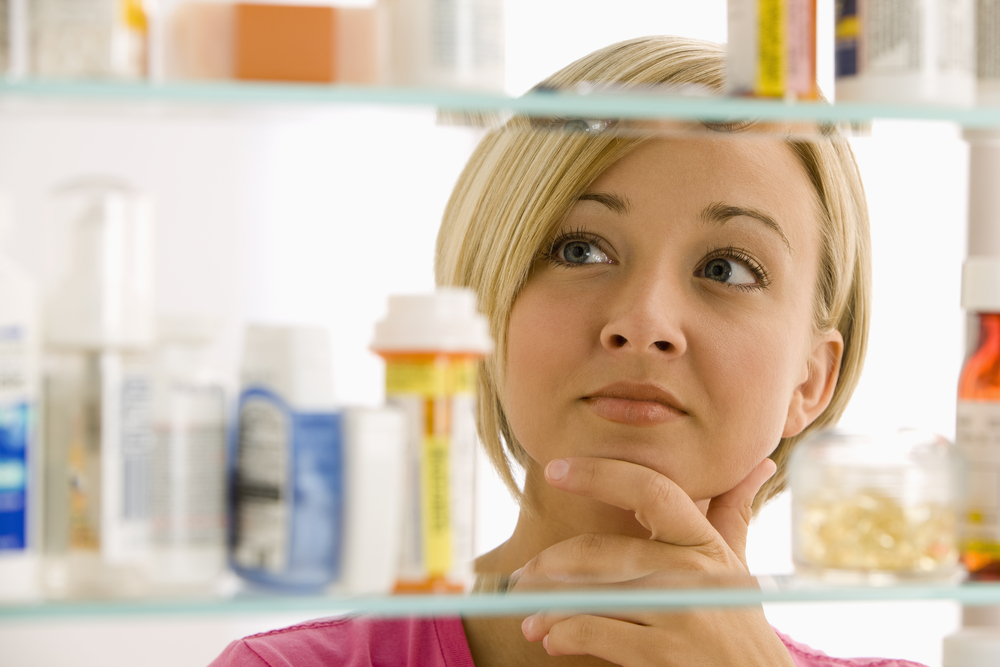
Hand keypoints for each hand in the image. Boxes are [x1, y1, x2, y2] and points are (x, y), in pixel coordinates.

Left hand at [514, 456, 793, 666]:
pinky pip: (594, 631)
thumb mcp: (737, 569)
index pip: (650, 491)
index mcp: (705, 543)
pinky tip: (553, 640)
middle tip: (523, 578)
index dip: (599, 475)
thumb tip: (758, 463)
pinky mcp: (664, 652)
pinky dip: (564, 634)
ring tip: (531, 619)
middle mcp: (694, 571)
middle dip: (551, 564)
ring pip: (590, 593)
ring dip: (548, 608)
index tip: (555, 470)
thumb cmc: (740, 626)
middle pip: (601, 550)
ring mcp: (680, 612)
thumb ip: (733, 515)